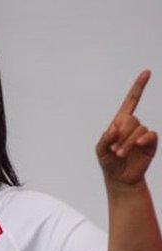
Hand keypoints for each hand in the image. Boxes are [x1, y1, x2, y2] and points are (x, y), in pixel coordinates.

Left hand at [96, 70, 157, 187]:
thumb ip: (104, 138)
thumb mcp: (100, 150)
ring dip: (127, 142)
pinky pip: (150, 135)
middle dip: (121, 135)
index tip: (147, 72)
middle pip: (131, 119)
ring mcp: (142, 134)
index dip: (139, 86)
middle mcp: (132, 125)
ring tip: (120, 154)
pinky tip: (139, 145)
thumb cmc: (108, 162)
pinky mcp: (150, 143)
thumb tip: (114, 128)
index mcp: (119, 122)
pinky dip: (143, 139)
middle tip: (114, 150)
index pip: (131, 101)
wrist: (120, 178)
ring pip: (138, 129)